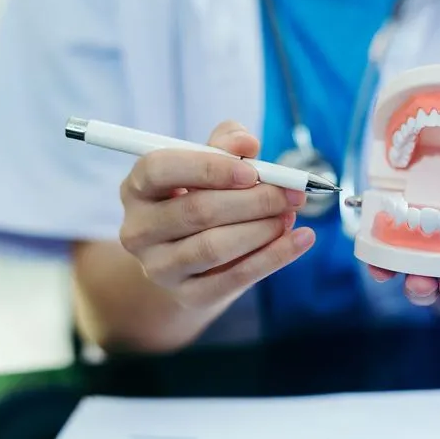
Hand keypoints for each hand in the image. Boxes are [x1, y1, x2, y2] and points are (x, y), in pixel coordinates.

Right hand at [118, 121, 314, 310]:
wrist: (193, 262)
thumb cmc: (202, 199)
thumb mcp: (209, 165)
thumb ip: (226, 144)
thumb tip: (246, 142)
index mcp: (137, 188)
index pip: (159, 169)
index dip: (207, 167)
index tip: (252, 171)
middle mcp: (138, 230)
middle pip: (197, 211)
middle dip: (254, 200)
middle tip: (291, 194)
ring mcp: (159, 267)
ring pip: (214, 246)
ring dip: (263, 229)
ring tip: (290, 215)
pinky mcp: (188, 296)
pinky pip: (235, 277)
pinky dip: (275, 256)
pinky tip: (301, 239)